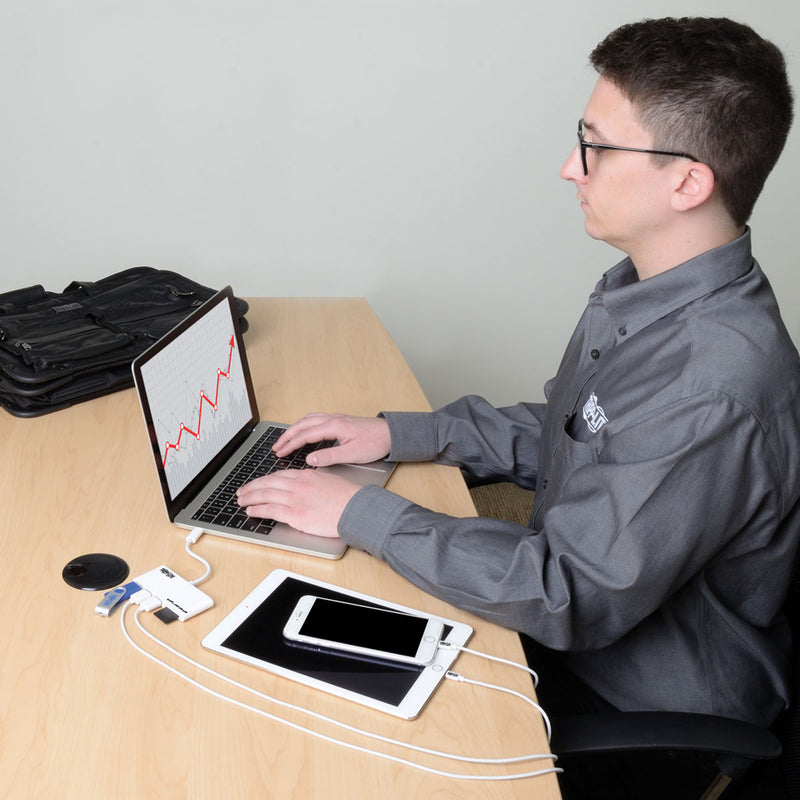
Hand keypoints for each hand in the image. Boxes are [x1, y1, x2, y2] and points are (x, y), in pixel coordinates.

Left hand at [236, 469, 359, 537]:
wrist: (355, 508)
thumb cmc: (347, 497)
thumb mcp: (328, 479)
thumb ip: (313, 480)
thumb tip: (305, 482)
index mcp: (306, 475)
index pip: (278, 475)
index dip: (263, 480)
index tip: (256, 483)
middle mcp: (298, 485)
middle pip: (267, 483)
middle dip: (251, 487)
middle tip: (241, 492)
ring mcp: (295, 499)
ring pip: (265, 495)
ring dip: (250, 498)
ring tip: (241, 501)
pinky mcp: (295, 514)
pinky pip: (270, 510)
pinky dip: (258, 510)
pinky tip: (251, 511)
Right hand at [273, 413, 390, 466]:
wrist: (390, 433)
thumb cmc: (374, 443)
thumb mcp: (352, 454)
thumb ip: (329, 456)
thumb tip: (310, 459)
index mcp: (333, 426)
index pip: (305, 435)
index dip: (290, 444)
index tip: (279, 452)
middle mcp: (332, 419)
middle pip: (302, 425)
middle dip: (287, 436)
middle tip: (275, 447)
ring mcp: (335, 418)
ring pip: (308, 420)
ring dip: (294, 429)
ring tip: (284, 439)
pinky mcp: (339, 420)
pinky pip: (315, 419)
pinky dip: (304, 425)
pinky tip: (303, 431)